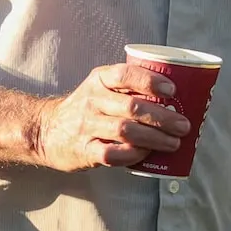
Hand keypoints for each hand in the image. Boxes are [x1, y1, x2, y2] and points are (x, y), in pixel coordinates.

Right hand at [32, 63, 188, 170]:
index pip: (125, 75)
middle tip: (184, 125)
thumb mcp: (100, 87)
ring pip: (126, 131)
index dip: (150, 81)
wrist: (46, 131)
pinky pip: (112, 154)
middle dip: (163, 117)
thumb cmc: (87, 108)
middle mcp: (92, 101)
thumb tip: (176, 97)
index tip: (172, 90)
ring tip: (174, 142)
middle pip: (132, 107)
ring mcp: (86, 126)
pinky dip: (133, 155)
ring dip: (155, 138)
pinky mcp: (84, 150)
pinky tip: (147, 154)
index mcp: (99, 80)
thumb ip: (129, 88)